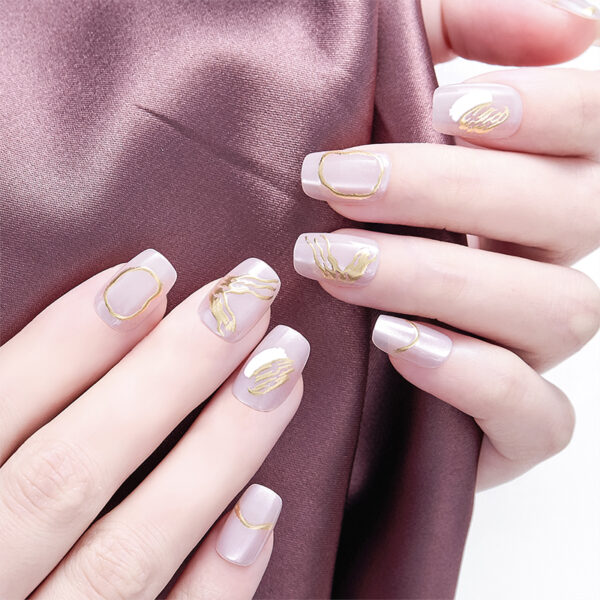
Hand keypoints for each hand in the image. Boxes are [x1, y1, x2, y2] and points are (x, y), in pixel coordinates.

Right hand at [0, 251, 307, 598]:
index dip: (71, 340)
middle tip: (248, 296)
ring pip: (128, 554)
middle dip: (168, 374)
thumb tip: (103, 310)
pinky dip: (215, 584)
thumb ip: (4, 406)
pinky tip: (264, 508)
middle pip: (70, 472)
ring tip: (283, 368)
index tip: (152, 272)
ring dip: (216, 454)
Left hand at [293, 1, 599, 490]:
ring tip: (333, 260)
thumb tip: (573, 28)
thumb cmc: (344, 205)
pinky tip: (395, 343)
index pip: (593, 131)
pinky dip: (474, 377)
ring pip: (552, 308)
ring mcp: (535, 346)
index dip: (548, 109)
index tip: (444, 106)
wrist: (306, 329)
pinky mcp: (512, 424)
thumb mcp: (383, 98)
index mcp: (530, 184)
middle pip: (564, 212)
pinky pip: (536, 414)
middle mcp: (547, 260)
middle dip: (448, 192)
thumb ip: (452, 33)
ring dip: (438, 278)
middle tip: (338, 183)